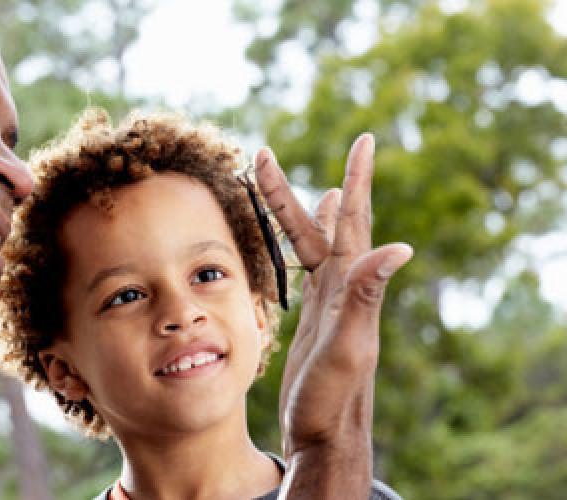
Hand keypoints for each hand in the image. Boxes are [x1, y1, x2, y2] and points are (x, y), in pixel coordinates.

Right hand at [255, 135, 410, 494]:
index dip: (358, 179)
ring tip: (312, 187)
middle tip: (264, 156)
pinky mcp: (317, 318)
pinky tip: (307, 245)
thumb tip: (401, 246)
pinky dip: (305, 247)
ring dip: (304, 213)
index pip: (352, 221)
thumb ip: (368, 297)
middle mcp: (344, 288)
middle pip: (320, 225)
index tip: (365, 140)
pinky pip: (310, 270)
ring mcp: (331, 302)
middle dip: (291, 191)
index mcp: (350, 286)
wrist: (323, 433)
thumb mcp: (349, 346)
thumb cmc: (333, 398)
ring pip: (315, 245)